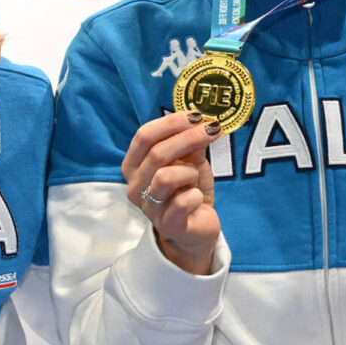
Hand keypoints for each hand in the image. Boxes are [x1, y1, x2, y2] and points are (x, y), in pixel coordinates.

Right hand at [121, 111, 221, 274]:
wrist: (196, 229)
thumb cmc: (188, 190)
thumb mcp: (190, 161)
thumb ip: (190, 143)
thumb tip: (201, 121)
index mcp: (134, 166)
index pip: (143, 136)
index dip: (170, 123)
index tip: (195, 115)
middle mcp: (135, 186)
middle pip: (156, 153)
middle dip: (187, 137)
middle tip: (212, 129)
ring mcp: (149, 208)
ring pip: (165, 177)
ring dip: (188, 172)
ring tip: (195, 178)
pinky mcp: (168, 225)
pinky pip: (182, 202)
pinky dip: (196, 195)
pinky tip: (197, 198)